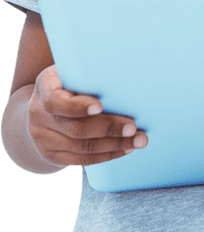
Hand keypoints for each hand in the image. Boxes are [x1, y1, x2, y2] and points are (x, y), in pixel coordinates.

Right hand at [28, 64, 147, 166]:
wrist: (43, 109)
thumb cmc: (69, 83)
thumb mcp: (72, 72)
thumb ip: (89, 73)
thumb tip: (128, 73)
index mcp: (44, 87)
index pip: (55, 101)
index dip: (78, 106)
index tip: (100, 106)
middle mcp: (38, 114)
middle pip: (75, 128)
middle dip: (108, 128)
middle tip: (133, 127)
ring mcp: (42, 137)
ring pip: (82, 147)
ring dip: (114, 145)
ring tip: (137, 140)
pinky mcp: (50, 155)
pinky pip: (81, 160)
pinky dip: (106, 155)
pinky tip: (124, 149)